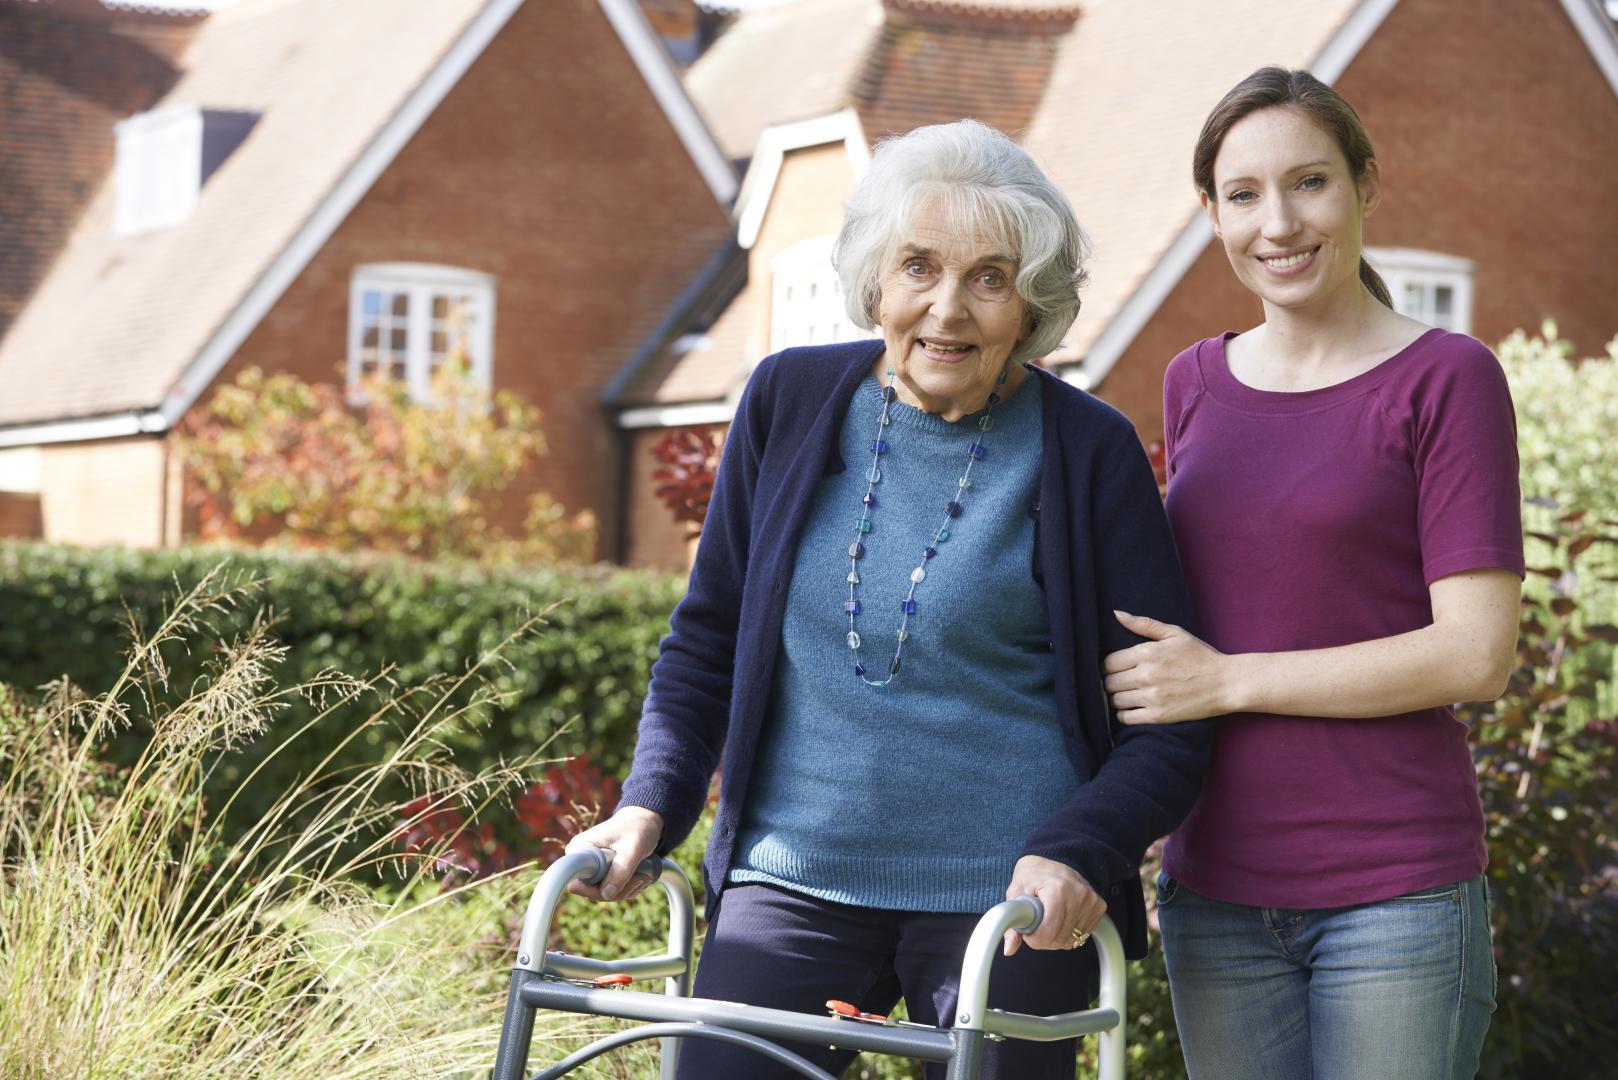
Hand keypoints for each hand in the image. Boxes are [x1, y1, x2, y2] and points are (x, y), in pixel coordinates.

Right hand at [564, 805, 664, 902]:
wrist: (644, 823)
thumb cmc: (637, 829)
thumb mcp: (633, 848)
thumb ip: (621, 870)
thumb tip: (606, 895)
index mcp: (579, 849)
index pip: (575, 882)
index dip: (594, 890)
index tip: (618, 884)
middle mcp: (580, 861)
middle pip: (591, 892)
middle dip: (619, 890)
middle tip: (641, 877)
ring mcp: (590, 870)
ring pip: (604, 895)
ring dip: (628, 889)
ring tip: (643, 874)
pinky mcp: (601, 876)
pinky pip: (612, 893)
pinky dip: (629, 888)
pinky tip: (640, 876)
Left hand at [1002, 855, 1104, 955]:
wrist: (1053, 859)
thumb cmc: (1032, 875)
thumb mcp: (1015, 893)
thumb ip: (1011, 922)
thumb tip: (1009, 949)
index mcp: (1057, 889)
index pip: (1049, 931)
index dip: (1035, 939)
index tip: (1028, 933)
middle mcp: (1078, 893)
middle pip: (1062, 938)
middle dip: (1045, 940)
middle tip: (1037, 927)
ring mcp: (1091, 899)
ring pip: (1074, 939)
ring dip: (1059, 937)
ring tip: (1049, 921)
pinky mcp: (1099, 905)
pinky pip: (1084, 933)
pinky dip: (1072, 932)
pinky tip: (1063, 920)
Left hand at [1103, 610, 1231, 724]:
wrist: (1226, 684)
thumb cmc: (1201, 656)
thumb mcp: (1175, 634)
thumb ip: (1143, 624)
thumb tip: (1116, 613)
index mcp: (1146, 652)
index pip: (1108, 662)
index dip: (1109, 666)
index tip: (1117, 669)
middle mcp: (1146, 675)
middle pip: (1108, 682)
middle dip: (1112, 682)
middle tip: (1123, 683)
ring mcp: (1151, 697)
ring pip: (1115, 700)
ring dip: (1118, 698)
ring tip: (1129, 695)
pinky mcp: (1158, 715)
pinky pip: (1125, 718)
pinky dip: (1124, 714)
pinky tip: (1133, 708)